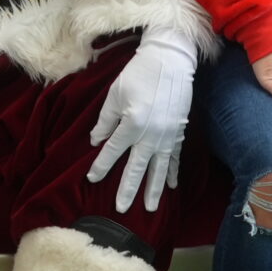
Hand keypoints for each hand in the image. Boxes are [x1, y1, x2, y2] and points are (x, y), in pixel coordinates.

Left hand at [88, 29, 198, 212]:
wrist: (170, 60)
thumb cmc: (139, 74)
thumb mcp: (115, 94)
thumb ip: (105, 120)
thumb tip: (96, 141)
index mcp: (132, 123)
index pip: (113, 150)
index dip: (101, 165)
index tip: (92, 178)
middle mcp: (150, 134)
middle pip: (137, 167)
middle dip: (128, 189)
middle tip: (121, 210)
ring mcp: (167, 136)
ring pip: (159, 168)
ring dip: (154, 190)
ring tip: (151, 208)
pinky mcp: (179, 132)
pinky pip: (175, 158)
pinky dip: (172, 173)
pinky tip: (171, 187)